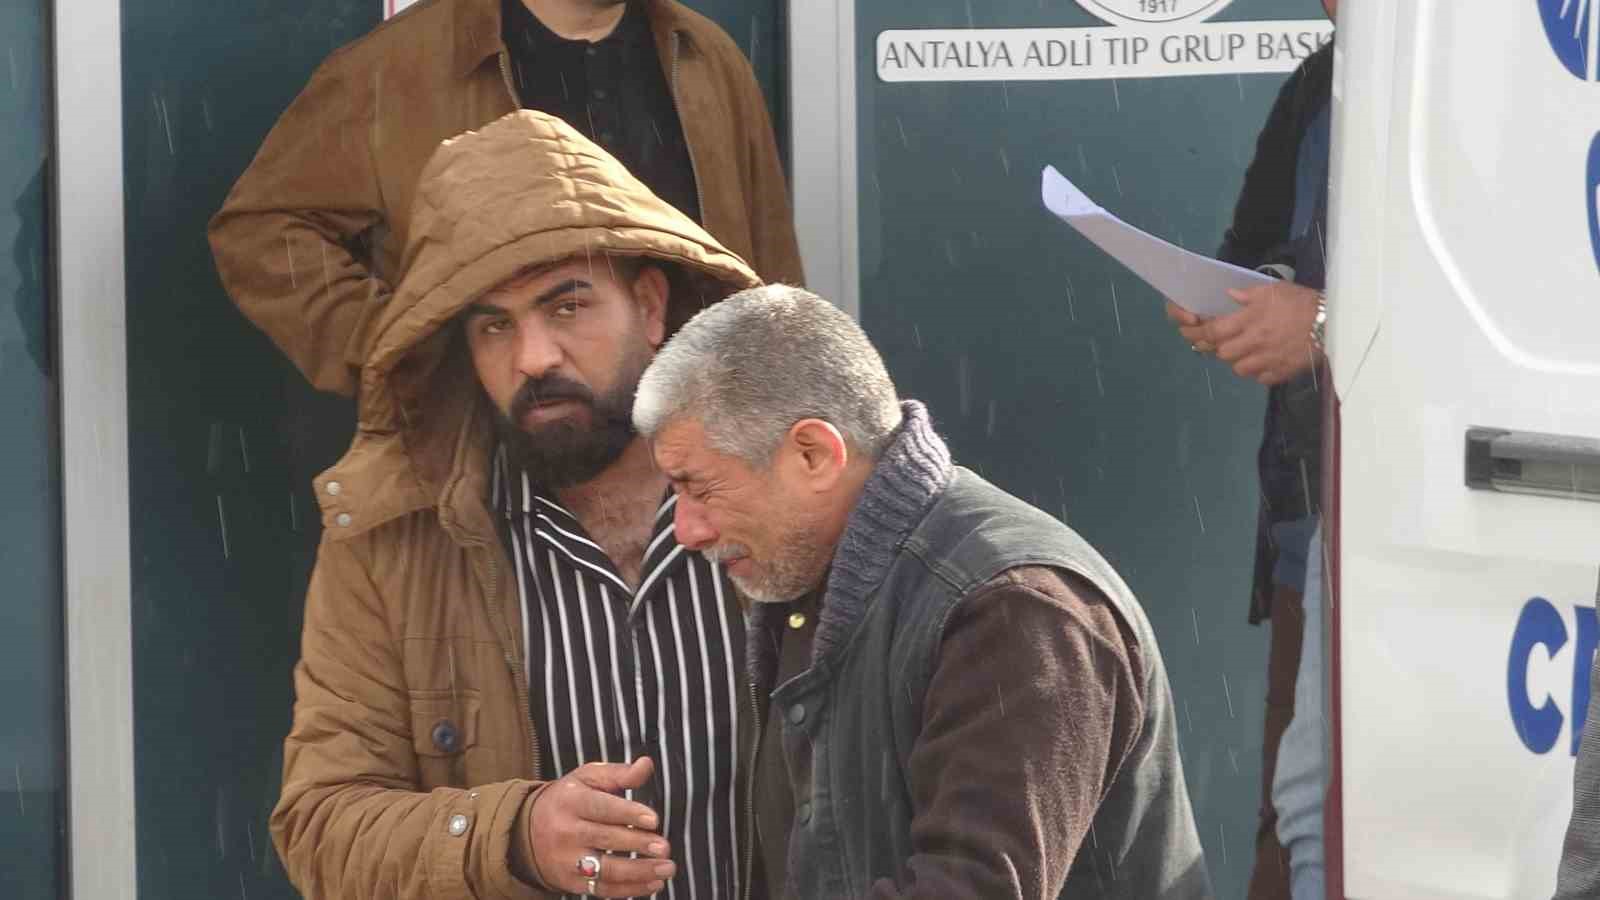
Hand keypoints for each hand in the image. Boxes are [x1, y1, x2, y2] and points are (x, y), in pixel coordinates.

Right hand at [523, 758, 674, 896]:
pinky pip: (602, 889)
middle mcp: (566, 831)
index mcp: (571, 801)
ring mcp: (567, 860)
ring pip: (605, 869)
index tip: (653, 820)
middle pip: (606, 839)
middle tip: (664, 847)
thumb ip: (619, 773)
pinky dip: (630, 889)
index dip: (629, 813)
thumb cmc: (567, 800)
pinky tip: (653, 883)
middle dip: (638, 844)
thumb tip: (646, 765)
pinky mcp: (570, 882)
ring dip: (639, 871)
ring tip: (666, 868)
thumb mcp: (587, 778)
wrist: (526, 830)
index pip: (601, 808)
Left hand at [1167, 282, 1322, 385]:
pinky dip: (1258, 372)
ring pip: (1239, 368)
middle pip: (1223, 353)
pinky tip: (1264, 361)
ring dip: (1238, 360)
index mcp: (1250, 320)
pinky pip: (1260, 378)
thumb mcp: (1275, 290)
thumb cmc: (1303, 302)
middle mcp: (1254, 343)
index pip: (1214, 331)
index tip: (1195, 332)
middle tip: (1226, 340)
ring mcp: (1267, 360)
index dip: (1200, 333)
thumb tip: (1229, 295)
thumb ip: (1249, 294)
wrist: (1333, 322)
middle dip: (1220, 348)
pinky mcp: (1281, 373)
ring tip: (1246, 351)